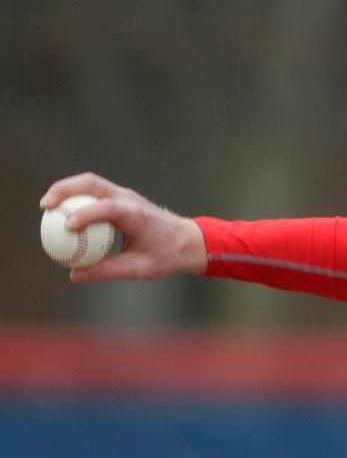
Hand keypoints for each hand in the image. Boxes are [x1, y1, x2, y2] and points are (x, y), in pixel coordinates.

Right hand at [40, 173, 206, 281]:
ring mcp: (126, 195)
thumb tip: (75, 275)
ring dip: (67, 189)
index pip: (106, 207)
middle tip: (45, 207)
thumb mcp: (139, 269)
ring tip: (47, 206)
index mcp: (136, 215)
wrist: (189, 241)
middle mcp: (129, 199)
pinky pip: (95, 192)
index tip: (66, 228)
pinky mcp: (122, 198)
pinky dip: (77, 197)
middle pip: (91, 183)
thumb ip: (107, 271)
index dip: (84, 214)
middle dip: (64, 190)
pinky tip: (63, 211)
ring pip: (91, 182)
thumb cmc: (167, 256)